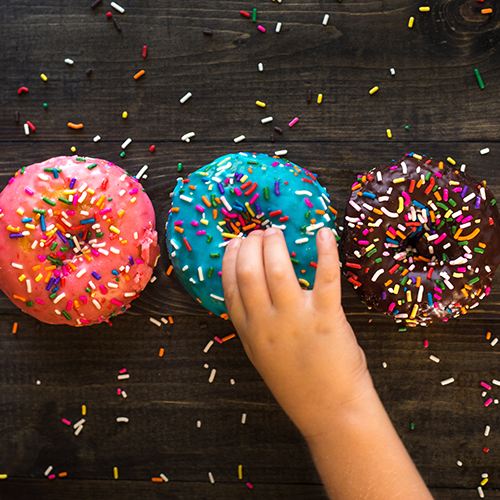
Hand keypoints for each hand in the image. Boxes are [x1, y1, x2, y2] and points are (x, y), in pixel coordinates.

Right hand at [222, 227, 373, 437]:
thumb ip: (253, 324)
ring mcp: (296, 319)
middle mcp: (267, 322)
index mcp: (250, 330)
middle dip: (251, 245)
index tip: (236, 242)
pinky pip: (325, 276)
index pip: (231, 285)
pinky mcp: (327, 317)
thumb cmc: (298, 383)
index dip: (231, 258)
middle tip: (259, 233)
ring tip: (277, 232)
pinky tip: (323, 233)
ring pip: (278, 269)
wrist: (331, 411)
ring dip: (275, 244)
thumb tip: (252, 290)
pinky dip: (325, 251)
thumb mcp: (262, 355)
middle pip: (249, 271)